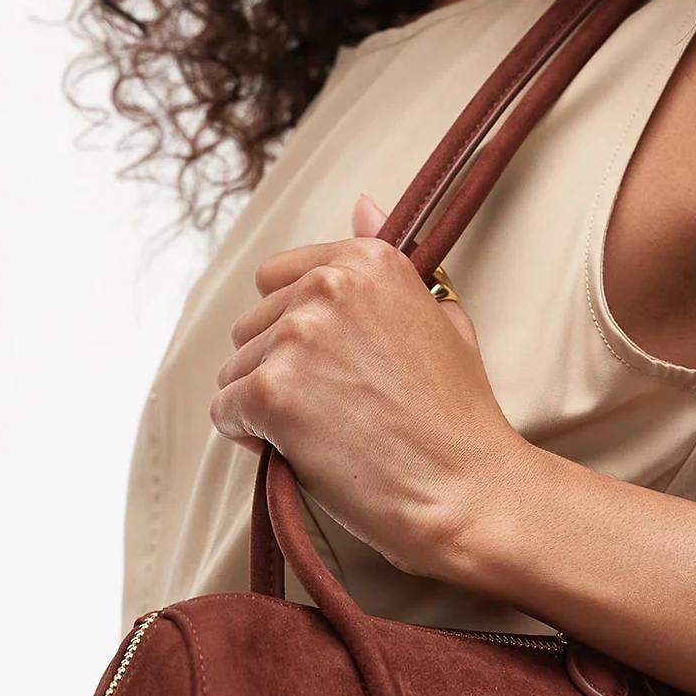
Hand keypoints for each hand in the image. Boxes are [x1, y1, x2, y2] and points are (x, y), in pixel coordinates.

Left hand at [209, 193, 528, 579]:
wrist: (469, 491)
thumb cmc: (459, 417)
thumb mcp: (441, 317)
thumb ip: (389, 264)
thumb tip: (362, 204)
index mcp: (367, 260)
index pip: (278, 278)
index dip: (300, 332)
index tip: (339, 367)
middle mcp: (327, 286)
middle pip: (251, 325)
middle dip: (279, 369)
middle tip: (339, 410)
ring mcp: (296, 337)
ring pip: (234, 371)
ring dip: (266, 407)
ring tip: (329, 434)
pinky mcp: (271, 392)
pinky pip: (225, 412)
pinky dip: (253, 439)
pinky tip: (305, 452)